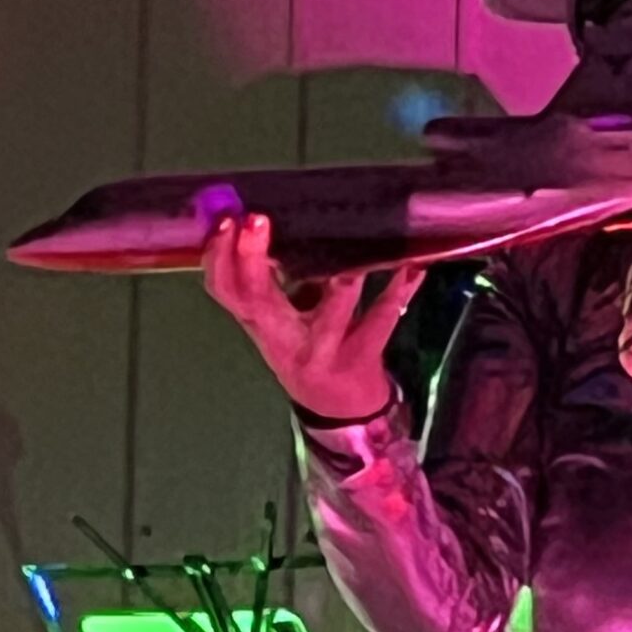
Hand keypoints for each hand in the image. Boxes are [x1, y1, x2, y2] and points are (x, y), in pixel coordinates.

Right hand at [202, 213, 423, 420]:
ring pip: (331, 313)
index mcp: (262, 326)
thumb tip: (260, 223)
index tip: (224, 222)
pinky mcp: (363, 357)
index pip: (227, 292)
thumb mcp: (278, 323)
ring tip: (352, 246)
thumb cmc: (306, 352)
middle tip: (256, 221)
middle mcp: (286, 341)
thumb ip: (268, 283)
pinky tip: (413, 267)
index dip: (219, 259)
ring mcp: (325, 351)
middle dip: (252, 262)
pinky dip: (398, 292)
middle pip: (259, 302)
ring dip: (343, 280)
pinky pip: (381, 320)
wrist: (339, 410)